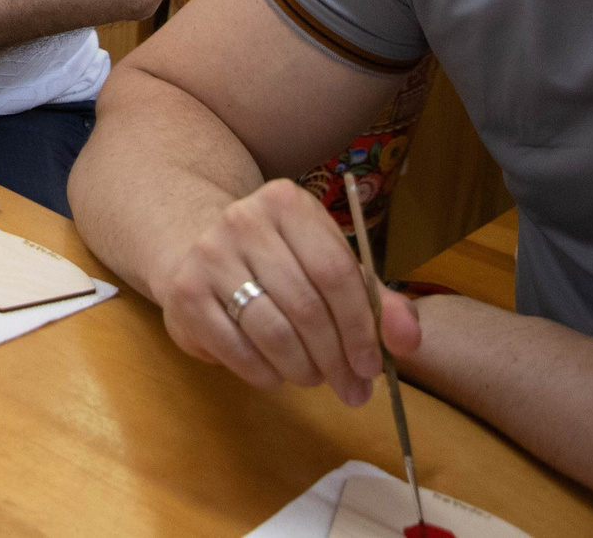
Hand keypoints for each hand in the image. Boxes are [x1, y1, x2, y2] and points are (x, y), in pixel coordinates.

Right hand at [154, 177, 421, 408]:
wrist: (192, 244)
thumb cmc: (277, 260)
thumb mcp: (328, 264)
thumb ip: (376, 300)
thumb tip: (409, 342)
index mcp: (287, 203)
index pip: (336, 272)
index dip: (361, 327)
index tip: (373, 366)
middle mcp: (242, 219)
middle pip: (306, 306)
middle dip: (336, 359)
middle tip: (352, 389)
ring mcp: (208, 255)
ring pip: (273, 332)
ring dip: (303, 370)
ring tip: (313, 378)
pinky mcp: (184, 293)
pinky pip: (237, 350)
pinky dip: (265, 375)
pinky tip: (276, 374)